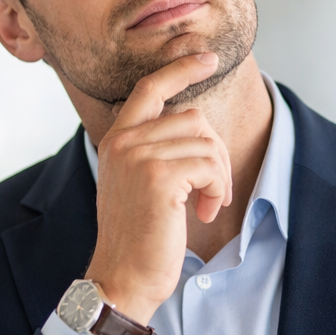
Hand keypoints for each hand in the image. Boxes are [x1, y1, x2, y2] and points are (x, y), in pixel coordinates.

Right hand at [85, 53, 232, 334]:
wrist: (122, 277)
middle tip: (214, 189)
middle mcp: (123, 141)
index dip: (179, 68)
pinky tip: (207, 212)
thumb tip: (196, 128)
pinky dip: (219, 189)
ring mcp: (139, 157)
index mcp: (117, 140)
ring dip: (219, 176)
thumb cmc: (137, 238)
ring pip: (206, 142)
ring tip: (208, 204)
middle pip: (193, 118)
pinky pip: (210, 165)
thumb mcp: (138, 184)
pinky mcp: (160, 177)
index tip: (207, 57)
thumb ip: (154, 151)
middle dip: (215, 153)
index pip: (149, 89)